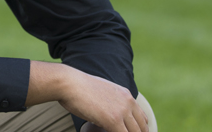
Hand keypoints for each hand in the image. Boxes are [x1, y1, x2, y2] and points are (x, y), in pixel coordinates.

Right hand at [27, 62, 147, 131]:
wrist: (69, 83)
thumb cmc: (78, 88)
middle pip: (142, 127)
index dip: (138, 129)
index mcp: (126, 95)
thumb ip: (110, 101)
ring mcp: (121, 111)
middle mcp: (128, 102)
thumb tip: (107, 113)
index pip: (142, 118)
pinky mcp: (113, 120)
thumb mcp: (101, 91)